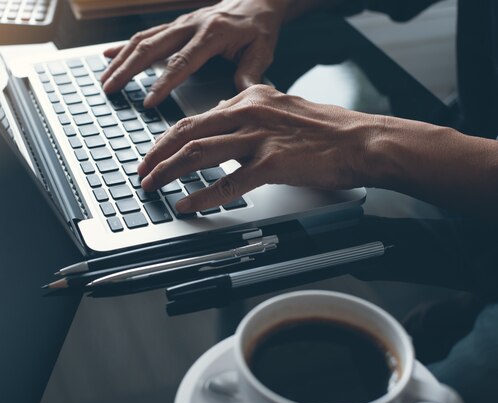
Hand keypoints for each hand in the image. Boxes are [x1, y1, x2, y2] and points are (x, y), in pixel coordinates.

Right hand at [100, 0, 288, 107]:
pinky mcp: (174, 25)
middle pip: (152, 48)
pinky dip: (124, 46)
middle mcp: (191, 25)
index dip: (164, 83)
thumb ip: (249, 75)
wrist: (256, 0)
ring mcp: (180, 23)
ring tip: (104, 80)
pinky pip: (145, 34)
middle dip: (128, 70)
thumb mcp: (262, 51)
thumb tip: (238, 100)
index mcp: (213, 34)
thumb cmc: (259, 29)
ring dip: (121, 60)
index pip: (183, 62)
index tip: (148, 102)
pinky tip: (106, 56)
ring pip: (143, 40)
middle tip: (109, 90)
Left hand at [137, 85, 375, 212]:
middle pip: (189, 131)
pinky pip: (228, 182)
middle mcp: (249, 113)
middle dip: (157, 153)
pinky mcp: (272, 163)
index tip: (154, 152)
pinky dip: (203, 196)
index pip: (196, 117)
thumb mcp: (280, 108)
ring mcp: (260, 137)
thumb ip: (248, 113)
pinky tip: (187, 205)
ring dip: (169, 171)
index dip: (168, 137)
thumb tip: (221, 121)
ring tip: (152, 185)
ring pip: (200, 152)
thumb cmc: (325, 129)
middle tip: (142, 170)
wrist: (360, 141)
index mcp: (249, 99)